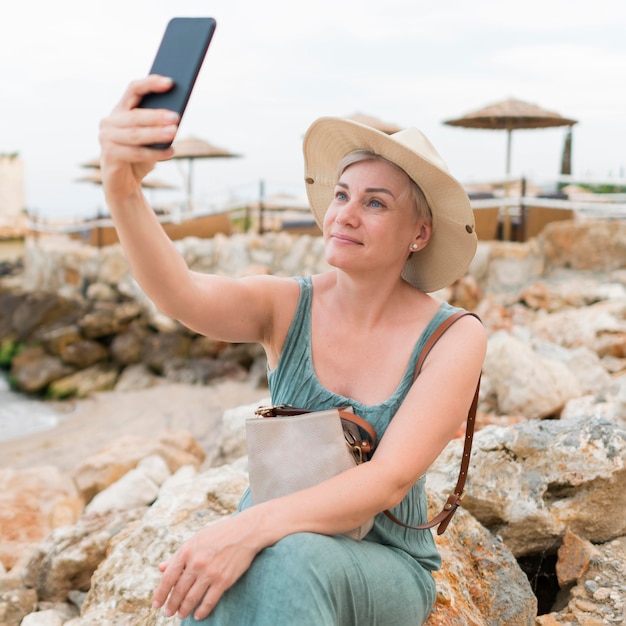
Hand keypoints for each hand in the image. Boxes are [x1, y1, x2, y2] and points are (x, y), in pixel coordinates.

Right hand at [98, 75, 179, 197]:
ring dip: (157, 134)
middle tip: (176, 117)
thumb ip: (157, 125)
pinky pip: (136, 153)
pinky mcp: (109, 156)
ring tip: (174, 133)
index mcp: (120, 111)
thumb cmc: (139, 157)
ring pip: (136, 135)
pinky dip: (155, 153)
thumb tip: (176, 116)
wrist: (124, 184)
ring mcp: (106, 138)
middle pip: (135, 115)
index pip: (133, 90)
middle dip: (157, 115)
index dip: (150, 84)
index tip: (170, 82)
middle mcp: (109, 122)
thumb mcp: (150, 138)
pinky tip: (170, 152)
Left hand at [152, 515, 259, 620]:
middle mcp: (196, 563)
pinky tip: (198, 615)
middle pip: (178, 590)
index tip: (157, 604)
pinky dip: (202, 611)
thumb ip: (179, 555)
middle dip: (172, 604)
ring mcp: (210, 573)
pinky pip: (209, 601)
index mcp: (187, 551)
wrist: (245, 531)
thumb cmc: (220, 533)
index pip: (168, 577)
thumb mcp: (196, 539)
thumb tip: (162, 568)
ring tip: (181, 615)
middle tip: (168, 612)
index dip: (160, 593)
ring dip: (184, 609)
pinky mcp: (223, 580)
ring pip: (191, 598)